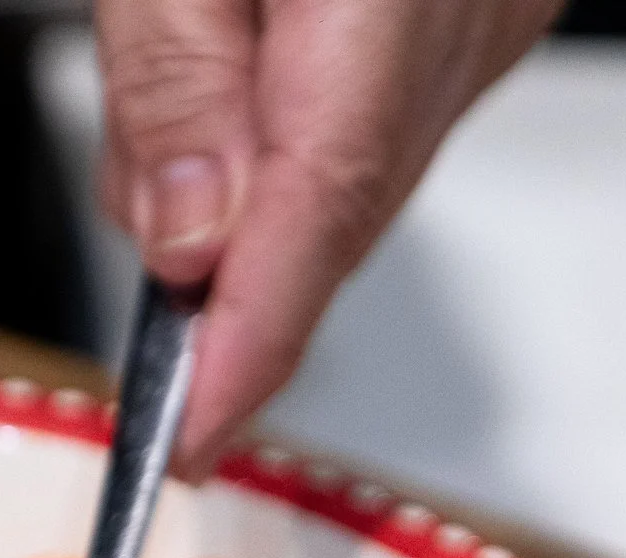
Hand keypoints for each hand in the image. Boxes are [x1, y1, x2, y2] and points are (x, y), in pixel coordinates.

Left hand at [94, 0, 561, 468]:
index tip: (186, 445)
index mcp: (387, 4)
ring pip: (352, 183)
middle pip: (334, 217)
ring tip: (186, 58)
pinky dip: (296, 140)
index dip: (248, 352)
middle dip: (218, 255)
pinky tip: (248, 67)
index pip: (319, 221)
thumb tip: (187, 250)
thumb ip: (176, 84)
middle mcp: (464, 29)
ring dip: (250, 186)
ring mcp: (485, 32)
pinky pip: (378, 127)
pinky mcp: (481, 22)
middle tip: (140, 173)